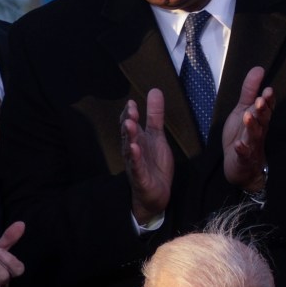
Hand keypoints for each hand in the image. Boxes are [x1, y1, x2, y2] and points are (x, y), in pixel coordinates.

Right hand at [122, 89, 172, 225]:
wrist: (156, 195)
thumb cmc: (154, 165)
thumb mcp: (157, 137)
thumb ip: (155, 115)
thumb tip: (154, 91)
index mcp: (137, 140)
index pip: (129, 124)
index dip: (130, 114)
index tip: (132, 102)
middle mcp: (132, 151)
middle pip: (128, 134)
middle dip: (129, 121)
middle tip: (131, 110)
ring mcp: (135, 164)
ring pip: (130, 149)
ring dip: (129, 136)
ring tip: (130, 124)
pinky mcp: (140, 178)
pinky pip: (136, 167)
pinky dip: (135, 158)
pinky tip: (134, 149)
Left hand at [220, 65, 272, 191]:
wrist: (240, 166)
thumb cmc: (242, 135)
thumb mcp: (243, 109)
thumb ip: (250, 90)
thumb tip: (259, 68)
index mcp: (259, 120)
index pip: (266, 109)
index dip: (268, 101)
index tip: (268, 91)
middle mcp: (258, 131)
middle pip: (262, 121)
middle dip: (262, 111)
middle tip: (260, 101)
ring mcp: (251, 146)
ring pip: (253, 135)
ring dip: (252, 126)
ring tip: (248, 116)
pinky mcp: (243, 159)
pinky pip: (244, 154)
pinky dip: (242, 150)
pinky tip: (239, 145)